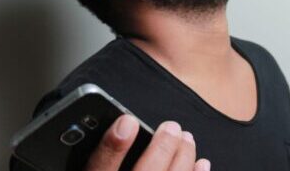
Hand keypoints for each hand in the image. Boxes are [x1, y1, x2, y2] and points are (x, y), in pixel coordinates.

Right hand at [84, 115, 210, 170]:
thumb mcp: (88, 170)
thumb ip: (103, 161)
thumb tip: (118, 131)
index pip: (99, 170)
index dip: (113, 148)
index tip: (127, 123)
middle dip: (162, 149)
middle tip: (171, 127)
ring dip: (183, 159)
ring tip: (186, 138)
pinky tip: (201, 163)